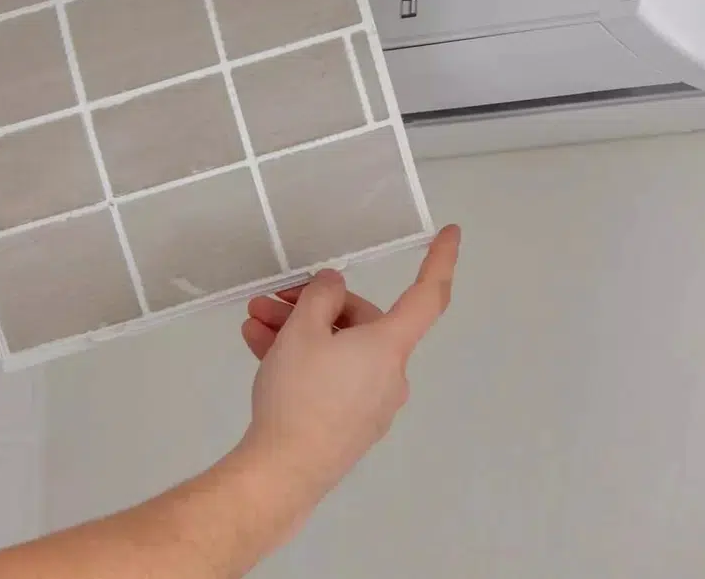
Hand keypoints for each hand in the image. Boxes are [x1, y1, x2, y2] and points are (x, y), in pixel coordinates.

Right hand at [238, 225, 460, 500]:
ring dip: (297, 332)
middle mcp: (390, 374)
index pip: (427, 294)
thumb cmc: (299, 395)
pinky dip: (302, 361)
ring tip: (254, 324)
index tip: (451, 233)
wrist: (283, 472)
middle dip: (315, 306)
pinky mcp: (349, 424)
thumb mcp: (302, 331)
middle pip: (361, 323)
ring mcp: (371, 403)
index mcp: (390, 346)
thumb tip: (334, 286)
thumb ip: (320, 297)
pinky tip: (260, 350)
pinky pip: (330, 377)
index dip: (440, 260)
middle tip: (274, 299)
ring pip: (338, 351)